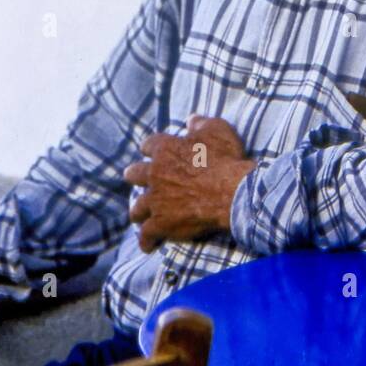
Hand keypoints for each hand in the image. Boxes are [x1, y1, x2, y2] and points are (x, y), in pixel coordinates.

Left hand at [123, 116, 257, 252]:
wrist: (231, 193)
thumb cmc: (226, 160)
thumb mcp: (218, 130)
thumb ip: (202, 124)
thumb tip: (192, 120)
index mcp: (166, 149)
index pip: (148, 145)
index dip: (150, 148)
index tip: (151, 151)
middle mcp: (155, 173)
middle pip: (134, 174)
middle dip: (135, 176)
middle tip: (135, 179)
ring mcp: (156, 200)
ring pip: (137, 207)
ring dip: (138, 210)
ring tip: (140, 215)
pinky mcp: (160, 223)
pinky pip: (146, 234)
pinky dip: (146, 240)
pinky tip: (147, 245)